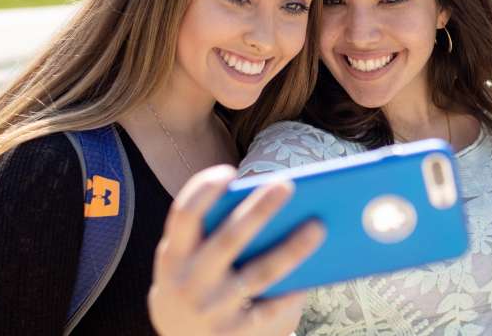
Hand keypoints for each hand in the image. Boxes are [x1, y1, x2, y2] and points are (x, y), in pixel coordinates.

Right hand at [149, 165, 324, 335]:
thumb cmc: (197, 283)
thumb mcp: (189, 260)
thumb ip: (214, 233)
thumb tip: (273, 204)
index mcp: (174, 255)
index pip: (184, 215)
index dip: (203, 191)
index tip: (229, 172)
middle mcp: (189, 283)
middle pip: (228, 240)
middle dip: (258, 210)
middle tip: (287, 185)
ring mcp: (212, 310)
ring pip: (258, 274)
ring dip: (290, 249)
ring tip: (317, 227)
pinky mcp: (235, 334)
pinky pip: (271, 309)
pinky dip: (293, 290)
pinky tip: (315, 272)